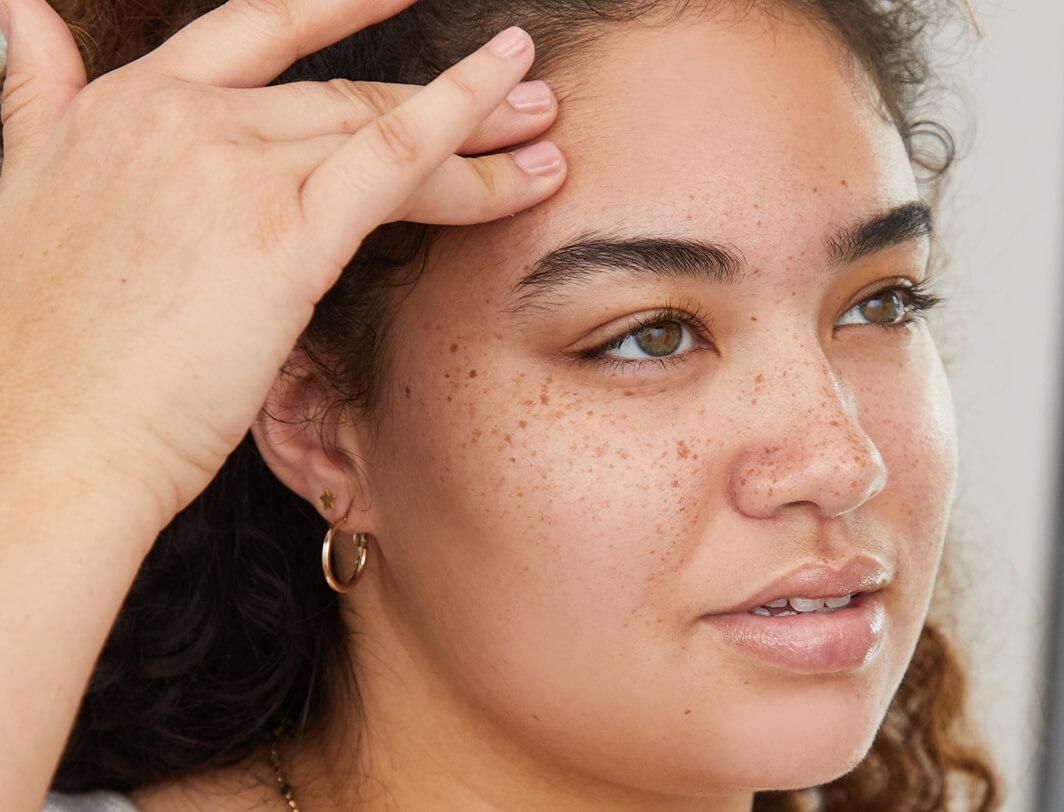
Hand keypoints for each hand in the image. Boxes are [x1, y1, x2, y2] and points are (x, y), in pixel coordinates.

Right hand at [0, 0, 564, 529]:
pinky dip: (466, 148)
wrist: (39, 440)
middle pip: (346, 88)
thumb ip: (33, 96)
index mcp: (128, 105)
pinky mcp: (280, 236)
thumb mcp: (19, 184)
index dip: (341, 5)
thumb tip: (21, 10)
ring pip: (385, 128)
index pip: (259, 28)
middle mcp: (184, 117)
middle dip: (447, 92)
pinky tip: (524, 152)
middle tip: (520, 94)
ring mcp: (232, 169)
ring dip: (480, 127)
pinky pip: (395, 168)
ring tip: (544, 131)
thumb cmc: (40, 349)